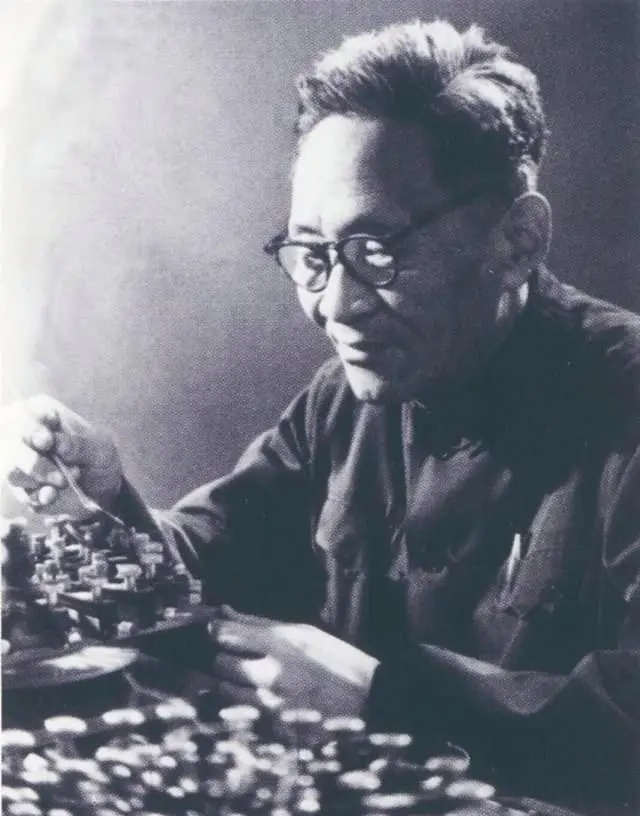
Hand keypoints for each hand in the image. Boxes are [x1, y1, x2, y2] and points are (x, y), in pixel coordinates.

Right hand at [0, 395, 122, 519]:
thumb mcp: (98, 448)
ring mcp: (20, 465)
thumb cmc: (98, 457)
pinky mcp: (23, 489)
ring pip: (12, 472)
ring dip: (36, 480)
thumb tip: (55, 442)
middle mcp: (25, 439)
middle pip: (12, 446)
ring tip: (63, 482)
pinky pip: (23, 494)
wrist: (104, 489)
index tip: (46, 441)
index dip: (31, 429)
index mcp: (41, 416)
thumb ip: (77, 444)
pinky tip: (51, 496)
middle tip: (60, 475)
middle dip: (34, 463)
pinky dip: (37, 497)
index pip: (23, 417)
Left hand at [209, 606, 379, 717]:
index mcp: (282, 645)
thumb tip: (224, 612)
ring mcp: (274, 707)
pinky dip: (247, 706)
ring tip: (250, 679)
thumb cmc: (335, 659)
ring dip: (230, 684)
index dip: (217, 633)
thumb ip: (259, 623)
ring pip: (226, 691)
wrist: (369, 699)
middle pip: (221, 664)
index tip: (217, 633)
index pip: (228, 635)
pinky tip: (263, 700)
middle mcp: (274, 676)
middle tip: (234, 658)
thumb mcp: (303, 632)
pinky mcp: (276, 732)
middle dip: (223, 659)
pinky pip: (244, 714)